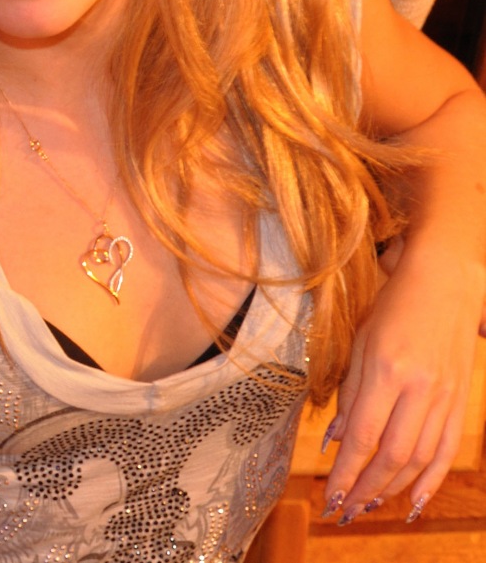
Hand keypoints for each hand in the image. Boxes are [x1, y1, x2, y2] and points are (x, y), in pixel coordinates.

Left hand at [322, 240, 484, 524]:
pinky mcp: (460, 399)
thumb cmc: (393, 305)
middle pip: (392, 455)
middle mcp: (419, 386)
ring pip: (420, 458)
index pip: (363, 435)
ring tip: (369, 504)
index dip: (346, 471)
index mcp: (386, 368)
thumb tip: (335, 441)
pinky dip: (431, 479)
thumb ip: (348, 391)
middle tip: (345, 510)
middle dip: (366, 488)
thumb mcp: (360, 339)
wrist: (445, 281)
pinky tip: (414, 500)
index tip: (330, 495)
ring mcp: (445, 395)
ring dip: (393, 488)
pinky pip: (447, 449)